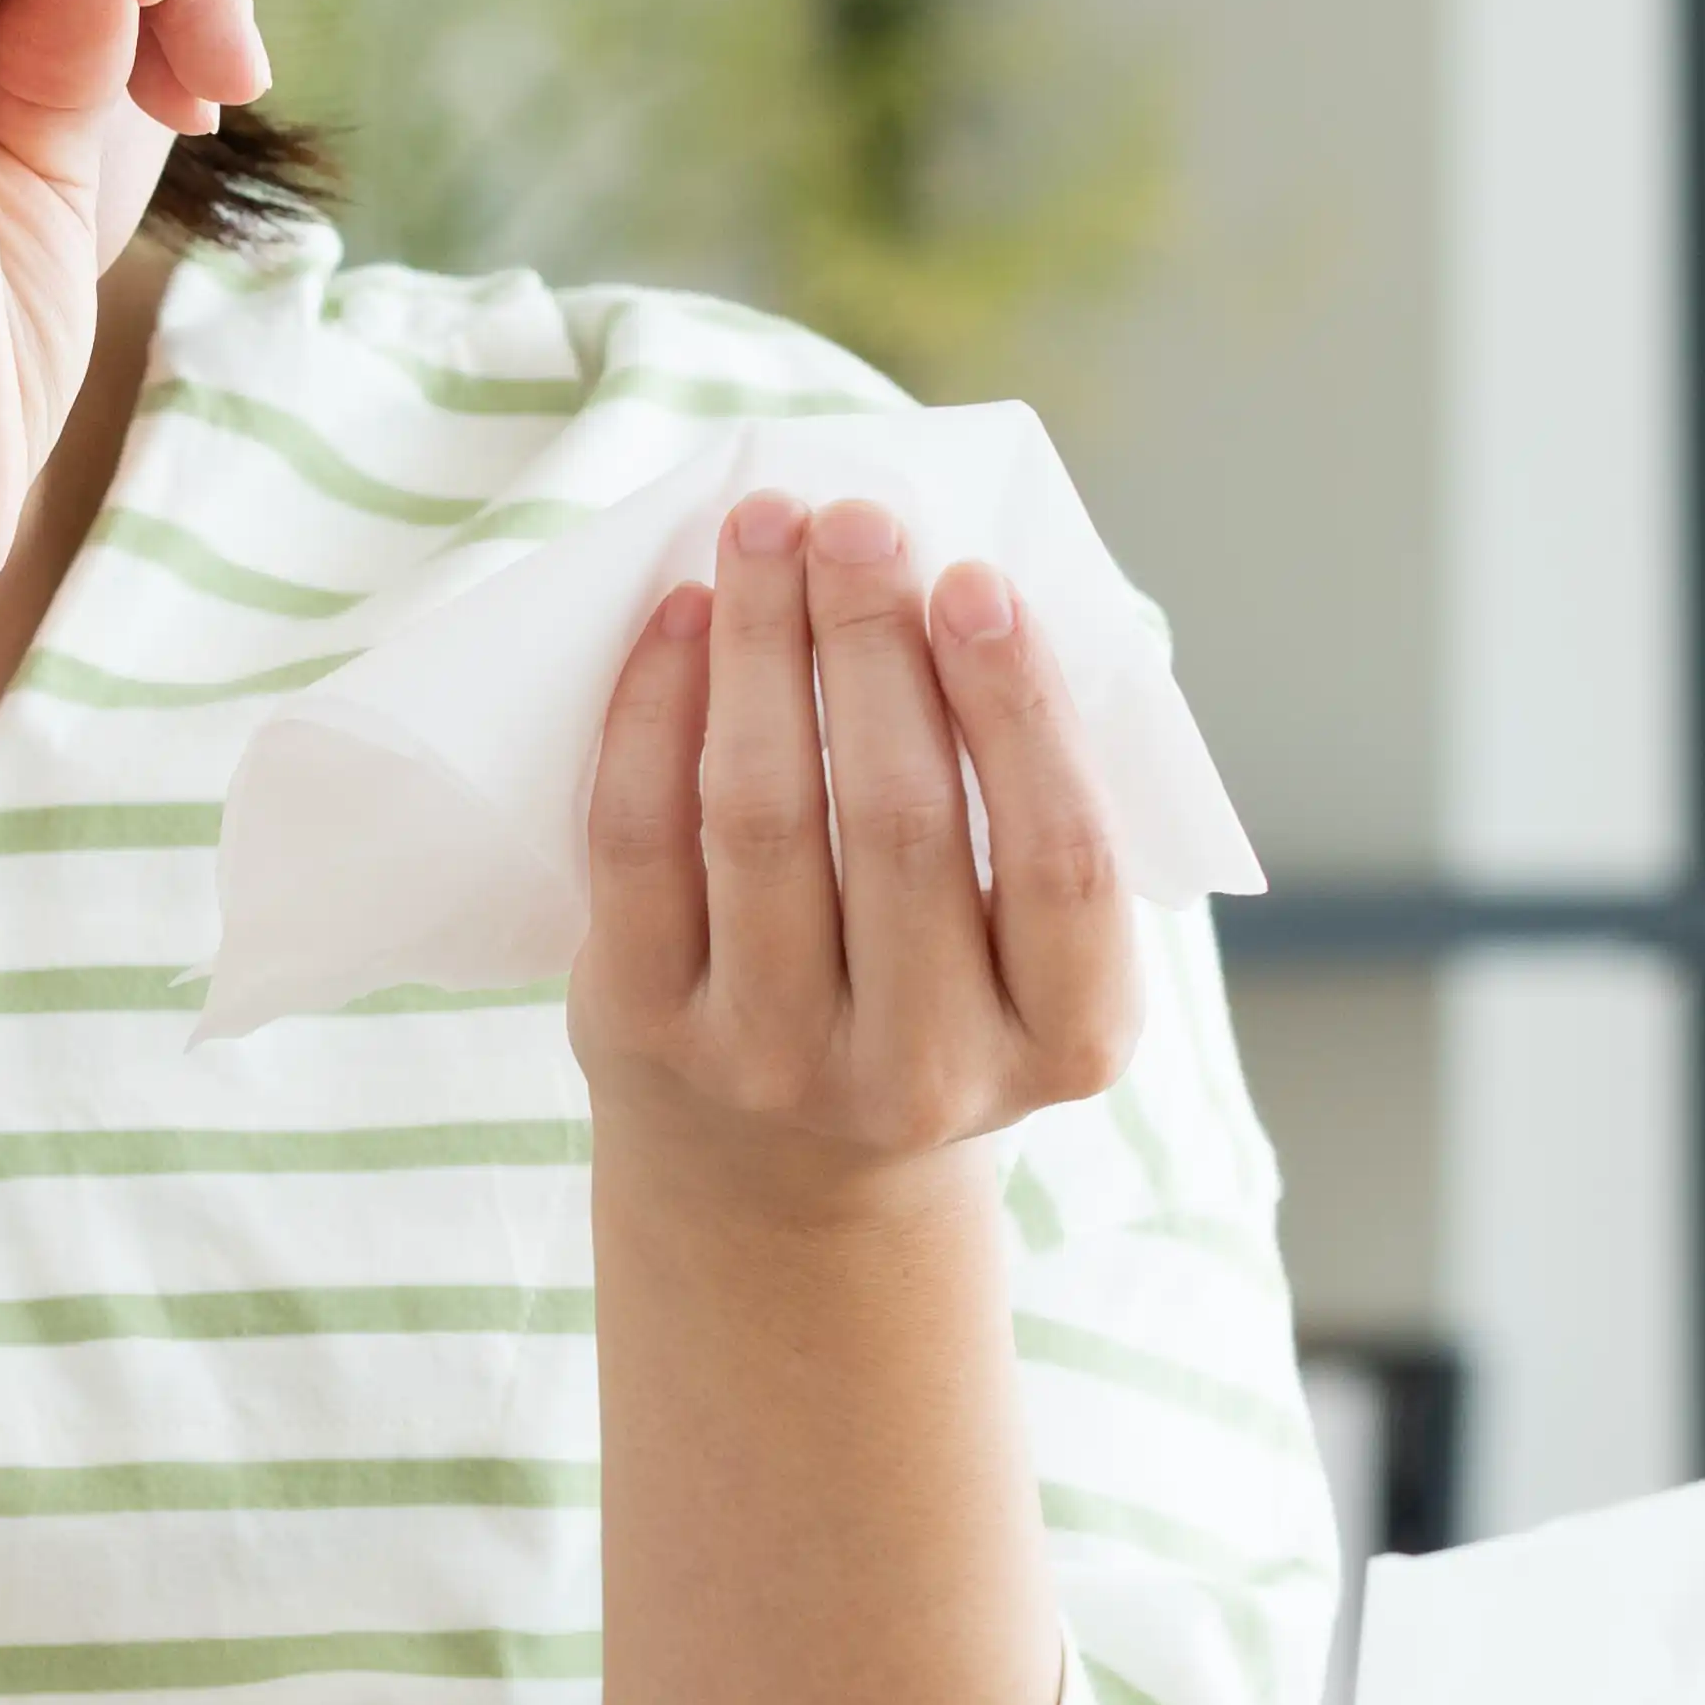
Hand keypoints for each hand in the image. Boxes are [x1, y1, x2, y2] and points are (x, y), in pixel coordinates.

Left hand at [570, 488, 1145, 1237]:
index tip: (975, 577)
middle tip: (856, 518)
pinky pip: (638, 842)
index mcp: (1065, 1041)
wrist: (784, 1187)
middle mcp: (923, 1073)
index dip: (1016, 709)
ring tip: (767, 529)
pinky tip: (685, 617)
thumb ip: (1020, 797)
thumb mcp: (1022, 951)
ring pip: (762, 816)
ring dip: (765, 645)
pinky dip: (656, 710)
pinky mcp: (644, 1033)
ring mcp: (772, 1062)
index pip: (1058, 859)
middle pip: (899, 820)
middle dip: (874, 642)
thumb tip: (943, 583)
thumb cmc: (932, 997)